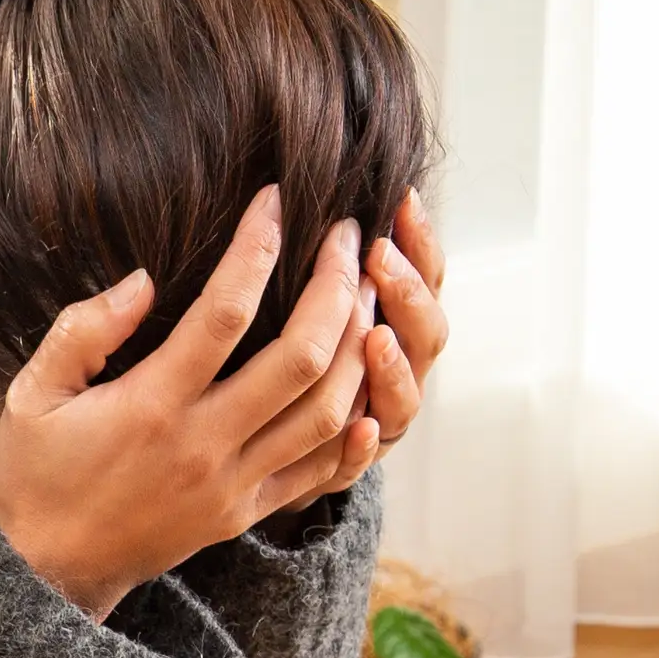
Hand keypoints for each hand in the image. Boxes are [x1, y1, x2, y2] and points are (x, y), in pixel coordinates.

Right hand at [0, 187, 382, 619]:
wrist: (49, 573)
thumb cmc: (37, 473)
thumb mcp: (30, 395)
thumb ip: (82, 330)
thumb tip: (146, 280)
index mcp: (150, 407)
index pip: (223, 314)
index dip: (257, 248)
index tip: (276, 199)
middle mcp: (204, 445)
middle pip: (301, 358)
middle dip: (336, 286)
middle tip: (347, 235)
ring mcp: (233, 484)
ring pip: (326, 410)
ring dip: (359, 345)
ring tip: (367, 291)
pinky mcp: (247, 512)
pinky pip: (322, 470)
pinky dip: (354, 423)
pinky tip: (368, 376)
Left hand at [268, 188, 451, 514]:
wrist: (231, 442)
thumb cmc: (254, 349)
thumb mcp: (290, 297)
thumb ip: (309, 256)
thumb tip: (296, 190)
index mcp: (386, 321)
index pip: (423, 275)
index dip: (422, 242)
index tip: (403, 201)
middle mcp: (391, 371)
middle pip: (427, 332)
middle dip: (411, 293)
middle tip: (380, 259)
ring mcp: (371, 420)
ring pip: (404, 396)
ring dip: (394, 365)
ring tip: (373, 336)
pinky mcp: (336, 467)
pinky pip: (359, 460)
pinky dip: (363, 447)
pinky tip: (360, 428)